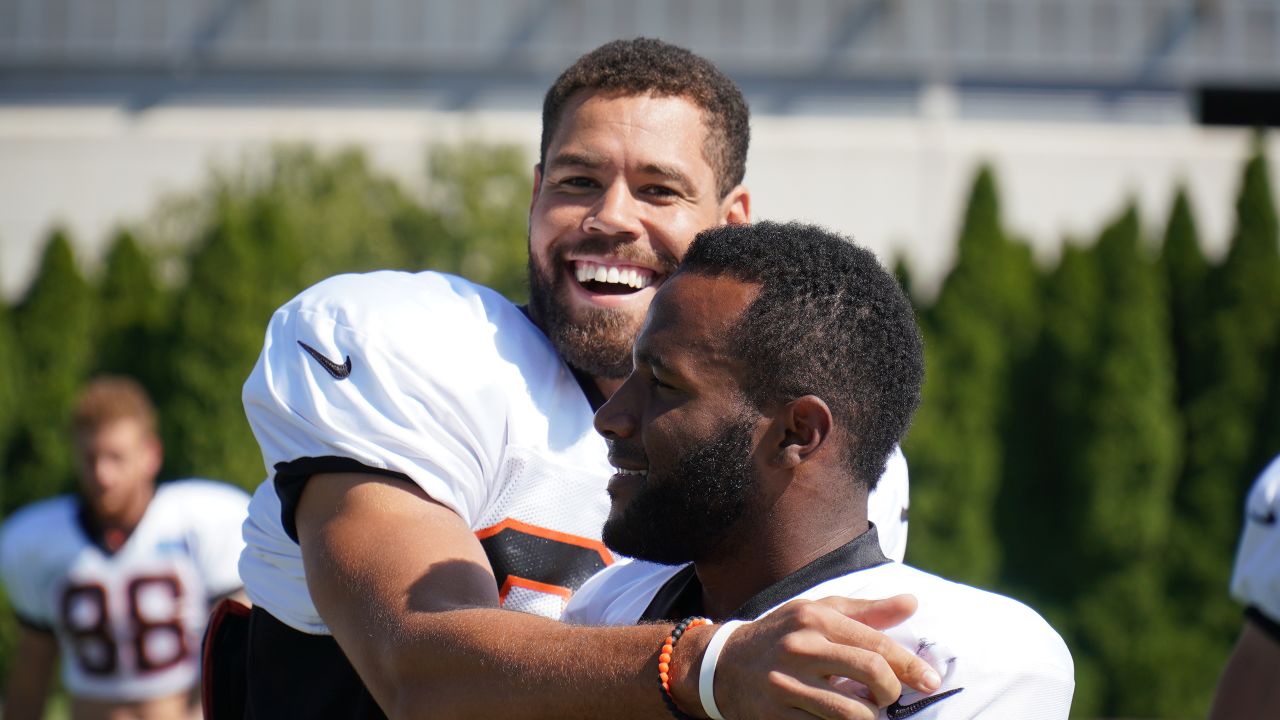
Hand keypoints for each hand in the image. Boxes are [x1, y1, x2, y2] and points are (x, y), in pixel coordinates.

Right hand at [695, 595, 937, 719]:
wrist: (723, 664)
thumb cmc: (781, 635)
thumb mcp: (818, 612)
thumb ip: (866, 611)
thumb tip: (912, 603)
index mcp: (815, 618)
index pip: (876, 643)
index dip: (910, 665)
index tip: (929, 680)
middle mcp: (801, 647)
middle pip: (871, 672)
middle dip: (892, 692)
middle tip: (889, 698)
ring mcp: (787, 683)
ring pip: (852, 712)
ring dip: (870, 718)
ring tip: (866, 712)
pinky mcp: (776, 714)